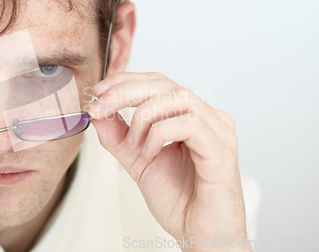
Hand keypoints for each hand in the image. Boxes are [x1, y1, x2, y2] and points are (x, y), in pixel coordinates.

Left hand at [88, 72, 250, 251]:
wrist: (200, 236)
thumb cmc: (179, 200)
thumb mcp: (138, 161)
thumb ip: (118, 137)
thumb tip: (97, 113)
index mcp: (190, 116)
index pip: (158, 82)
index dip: (126, 81)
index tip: (98, 91)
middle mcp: (207, 117)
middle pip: (165, 84)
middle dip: (125, 92)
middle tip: (100, 107)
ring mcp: (218, 131)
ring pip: (178, 97)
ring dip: (143, 115)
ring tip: (132, 143)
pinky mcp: (221, 149)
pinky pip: (189, 124)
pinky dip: (160, 133)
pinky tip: (149, 152)